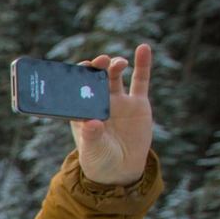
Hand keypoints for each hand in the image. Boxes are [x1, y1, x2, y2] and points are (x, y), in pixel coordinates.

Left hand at [72, 43, 153, 185]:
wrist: (122, 170)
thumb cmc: (99, 160)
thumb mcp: (93, 151)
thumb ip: (92, 137)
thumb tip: (92, 124)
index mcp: (81, 110)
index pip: (76, 88)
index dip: (77, 76)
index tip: (80, 68)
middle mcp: (98, 101)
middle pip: (95, 78)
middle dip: (96, 67)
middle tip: (99, 61)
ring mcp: (118, 101)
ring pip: (115, 76)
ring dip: (114, 65)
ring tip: (118, 64)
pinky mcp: (138, 103)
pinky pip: (140, 80)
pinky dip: (142, 64)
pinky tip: (143, 48)